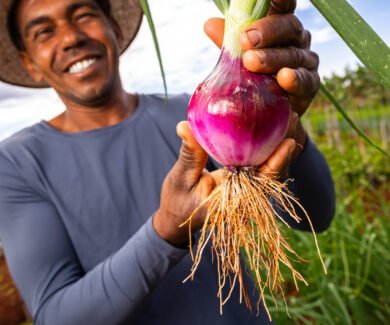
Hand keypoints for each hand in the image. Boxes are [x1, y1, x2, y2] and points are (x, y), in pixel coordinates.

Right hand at [153, 122, 295, 246]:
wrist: (176, 216)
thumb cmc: (178, 202)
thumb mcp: (181, 178)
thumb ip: (189, 155)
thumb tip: (185, 125)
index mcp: (233, 202)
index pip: (262, 183)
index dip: (277, 163)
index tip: (290, 143)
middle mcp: (244, 197)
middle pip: (271, 172)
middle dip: (283, 148)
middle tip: (293, 119)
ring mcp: (243, 189)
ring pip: (266, 167)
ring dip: (275, 145)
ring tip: (287, 119)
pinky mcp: (240, 181)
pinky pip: (255, 165)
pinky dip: (261, 148)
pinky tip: (265, 127)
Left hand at [204, 0, 317, 156]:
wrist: (268, 114)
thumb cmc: (254, 78)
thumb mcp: (239, 59)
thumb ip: (229, 43)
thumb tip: (209, 24)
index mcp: (281, 28)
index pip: (283, 7)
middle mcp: (297, 41)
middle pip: (288, 27)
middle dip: (267, 31)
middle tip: (245, 40)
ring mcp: (306, 63)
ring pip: (293, 55)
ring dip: (272, 58)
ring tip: (251, 62)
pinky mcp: (310, 86)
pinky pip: (305, 81)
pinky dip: (295, 79)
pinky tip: (284, 78)